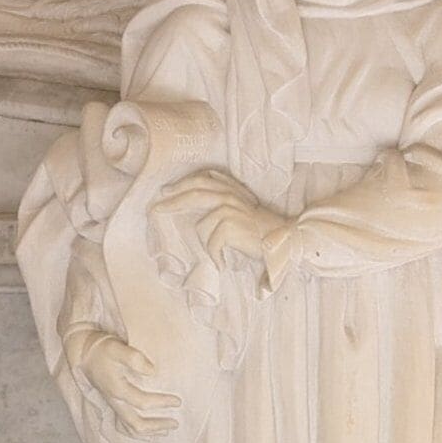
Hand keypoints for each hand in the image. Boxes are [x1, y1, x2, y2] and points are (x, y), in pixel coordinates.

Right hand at [70, 329, 180, 438]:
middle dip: (157, 426)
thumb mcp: (117, 348)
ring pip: (129, 428)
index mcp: (117, 389)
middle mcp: (115, 401)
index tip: (177, 401)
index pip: (142, 402)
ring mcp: (113, 405)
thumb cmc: (103, 350)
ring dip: (148, 432)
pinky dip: (137, 431)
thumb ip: (134, 359)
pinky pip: (123, 426)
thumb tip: (152, 372)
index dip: (161, 403)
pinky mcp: (113, 404)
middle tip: (175, 423)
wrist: (86, 353)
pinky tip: (148, 432)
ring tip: (165, 432)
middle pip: (135, 424)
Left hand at [157, 170, 290, 282]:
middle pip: (194, 192)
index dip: (183, 183)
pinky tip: (224, 264)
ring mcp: (229, 208)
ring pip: (202, 226)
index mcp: (232, 190)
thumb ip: (226, 204)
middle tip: (156, 209)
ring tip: (219, 256)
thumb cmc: (264, 232)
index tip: (166, 191)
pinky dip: (217, 257)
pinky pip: (212, 243)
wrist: (285, 241)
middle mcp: (230, 196)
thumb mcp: (245, 212)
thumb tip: (201, 208)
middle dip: (172, 201)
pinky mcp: (229, 224)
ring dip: (209, 246)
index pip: (203, 179)